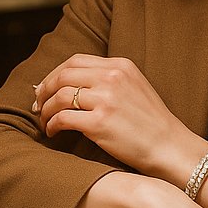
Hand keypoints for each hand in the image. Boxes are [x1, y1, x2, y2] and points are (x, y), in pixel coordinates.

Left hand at [33, 55, 201, 181]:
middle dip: (44, 90)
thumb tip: (71, 84)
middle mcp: (112, 78)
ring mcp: (106, 100)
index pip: (75, 61)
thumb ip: (108, 80)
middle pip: (63, 75)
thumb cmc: (151, 123)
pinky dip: (52, 124)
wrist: (169, 146)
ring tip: (44, 121)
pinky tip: (53, 132)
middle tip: (37, 105)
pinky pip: (63, 118)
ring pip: (60, 96)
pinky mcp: (100, 123)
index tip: (46, 88)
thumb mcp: (134, 87)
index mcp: (120, 66)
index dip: (54, 74)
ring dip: (46, 109)